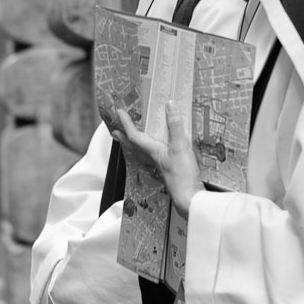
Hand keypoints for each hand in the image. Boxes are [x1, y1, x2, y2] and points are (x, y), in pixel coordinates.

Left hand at [112, 101, 204, 218]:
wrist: (189, 198)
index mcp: (153, 151)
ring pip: (141, 154)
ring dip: (132, 146)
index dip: (126, 123)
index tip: (119, 113)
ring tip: (128, 141)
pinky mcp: (167, 171)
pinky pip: (151, 159)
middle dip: (123, 138)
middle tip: (114, 131)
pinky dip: (147, 154)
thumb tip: (170, 105)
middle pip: (133, 147)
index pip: (135, 135)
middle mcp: (153, 159)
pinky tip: (152, 154)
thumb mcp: (181, 146)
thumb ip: (176, 126)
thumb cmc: (183, 175)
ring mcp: (159, 166)